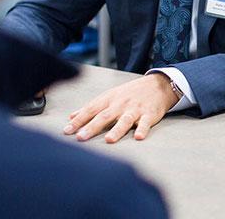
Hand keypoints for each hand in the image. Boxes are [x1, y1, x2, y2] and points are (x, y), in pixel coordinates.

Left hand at [63, 73, 179, 142]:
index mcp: (109, 99)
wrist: (157, 85)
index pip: (91, 110)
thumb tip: (71, 117)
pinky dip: (143, 129)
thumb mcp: (109, 96)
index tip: (67, 131)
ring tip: (108, 140)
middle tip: (81, 137)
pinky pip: (146, 123)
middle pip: (105, 116)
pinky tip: (138, 137)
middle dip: (92, 127)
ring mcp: (135, 109)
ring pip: (124, 120)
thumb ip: (91, 108)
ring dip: (116, 130)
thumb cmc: (130, 93)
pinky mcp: (149, 114)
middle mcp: (121, 104)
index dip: (79, 120)